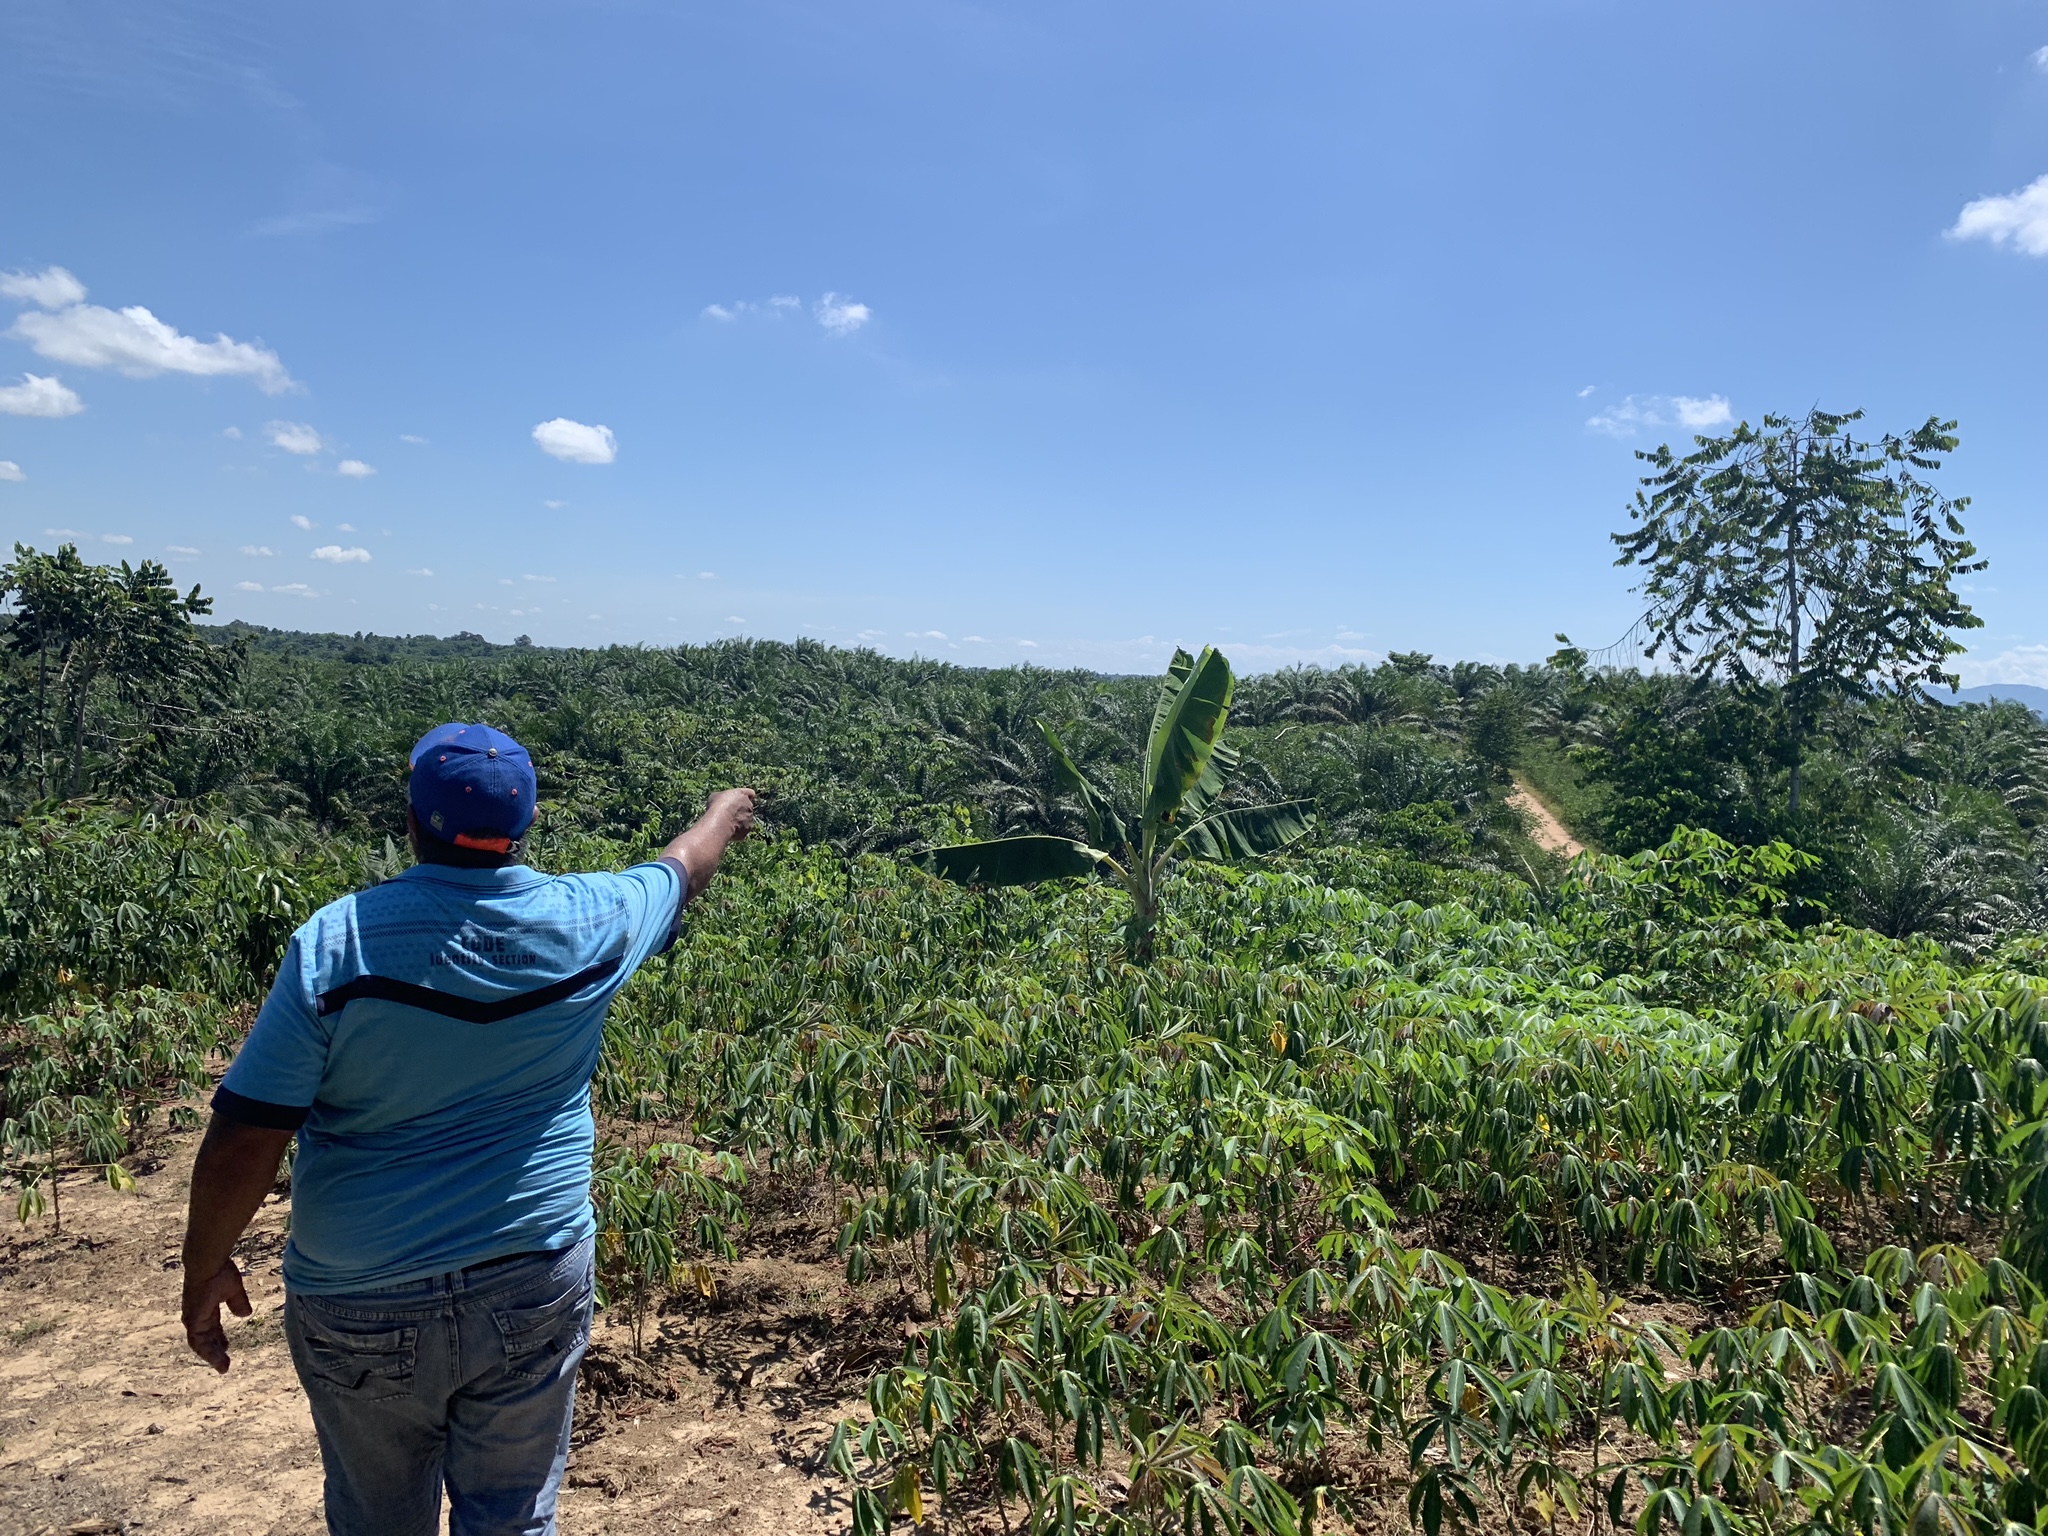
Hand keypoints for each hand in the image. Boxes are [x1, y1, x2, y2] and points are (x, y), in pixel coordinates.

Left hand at [182, 1257, 252, 1373]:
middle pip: (206, 1339)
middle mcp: (196, 1316)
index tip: (227, 1347)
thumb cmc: (219, 1272)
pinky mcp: (193, 1322)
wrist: (207, 1265)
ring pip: (201, 1344)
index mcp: (205, 1308)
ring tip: (223, 1367)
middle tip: (224, 1363)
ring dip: (212, 1356)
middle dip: (215, 1351)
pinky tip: (218, 1359)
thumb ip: (238, 1302)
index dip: (218, 1338)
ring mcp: (193, 1320)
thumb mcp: (233, 1289)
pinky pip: (199, 1343)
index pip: (211, 1327)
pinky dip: (208, 1353)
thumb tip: (245, 1314)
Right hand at [705, 787, 757, 840]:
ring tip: (726, 823)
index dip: (745, 796)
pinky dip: (738, 830)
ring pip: (746, 819)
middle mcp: (749, 805)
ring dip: (739, 821)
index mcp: (742, 794)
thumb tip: (721, 801)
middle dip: (740, 810)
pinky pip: (744, 829)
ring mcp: (750, 817)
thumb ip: (723, 798)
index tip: (739, 800)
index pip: (750, 793)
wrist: (721, 821)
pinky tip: (728, 830)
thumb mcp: (715, 797)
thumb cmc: (717, 806)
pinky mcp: (748, 828)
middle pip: (747, 807)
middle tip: (729, 814)